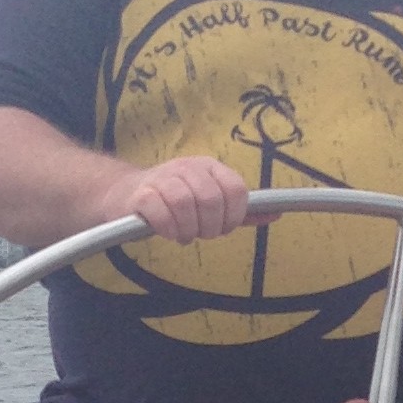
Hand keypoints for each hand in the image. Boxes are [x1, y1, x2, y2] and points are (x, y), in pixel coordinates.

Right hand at [124, 156, 248, 242]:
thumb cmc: (174, 201)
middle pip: (211, 200)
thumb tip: (276, 215)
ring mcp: (162, 178)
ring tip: (183, 235)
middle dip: (210, 227)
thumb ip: (240, 211)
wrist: (126, 194)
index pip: (236, 189)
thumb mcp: (210, 201)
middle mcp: (187, 167)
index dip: (234, 216)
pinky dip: (168, 229)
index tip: (224, 227)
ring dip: (187, 230)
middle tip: (200, 233)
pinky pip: (160, 212)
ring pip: (185, 204)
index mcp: (209, 167)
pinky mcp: (141, 194)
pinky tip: (168, 233)